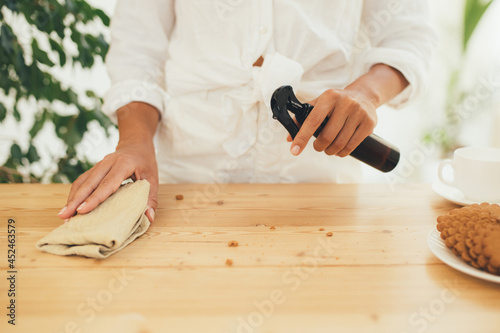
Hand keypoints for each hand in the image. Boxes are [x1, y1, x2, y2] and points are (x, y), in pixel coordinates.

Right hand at [57, 102, 160, 222]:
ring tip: (64, 215)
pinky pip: (82, 181)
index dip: (94, 198)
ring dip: (72, 198)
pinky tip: (70, 206)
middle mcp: (107, 162)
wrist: (136, 143)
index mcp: (123, 164)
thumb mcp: (153, 178)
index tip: (82, 211)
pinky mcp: (94, 168)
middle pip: (89, 183)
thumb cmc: (145, 162)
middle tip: (65, 216)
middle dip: (76, 200)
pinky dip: (74, 193)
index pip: (107, 184)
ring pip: (82, 181)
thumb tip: (149, 218)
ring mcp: (98, 164)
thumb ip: (151, 197)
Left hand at [287, 64, 408, 156]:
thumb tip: (289, 138)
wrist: (364, 95)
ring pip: (340, 143)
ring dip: (330, 151)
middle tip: (318, 146)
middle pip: (327, 136)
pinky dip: (342, 152)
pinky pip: (352, 146)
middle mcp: (345, 103)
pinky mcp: (369, 123)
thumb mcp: (319, 104)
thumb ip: (302, 118)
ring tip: (328, 148)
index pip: (312, 121)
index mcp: (329, 97)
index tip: (294, 150)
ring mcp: (359, 113)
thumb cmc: (336, 102)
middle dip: (319, 146)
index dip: (302, 137)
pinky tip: (340, 150)